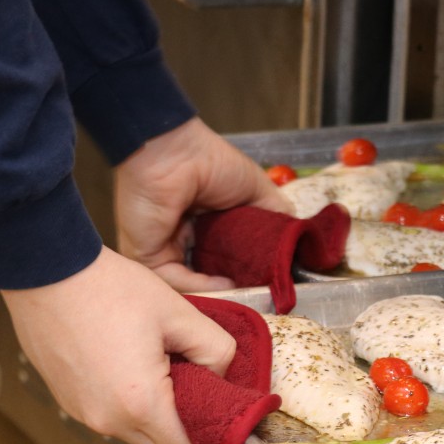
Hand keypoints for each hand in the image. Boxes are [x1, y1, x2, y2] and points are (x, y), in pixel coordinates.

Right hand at [0, 246, 232, 443]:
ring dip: (159, 416)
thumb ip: (215, 350)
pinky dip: (132, 405)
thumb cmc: (108, 289)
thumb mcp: (179, 313)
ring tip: (172, 372)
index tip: (228, 433)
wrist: (47, 271)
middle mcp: (108, 419)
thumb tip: (220, 375)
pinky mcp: (69, 400)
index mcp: (140, 403)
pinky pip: (111, 415)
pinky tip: (140, 368)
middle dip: (188, 430)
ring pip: (136, 432)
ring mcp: (83, 412)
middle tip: (207, 395)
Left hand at [115, 116, 291, 291]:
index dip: (247, 268)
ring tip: (246, 290)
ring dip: (221, 291)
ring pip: (193, 283)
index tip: (269, 277)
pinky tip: (226, 285)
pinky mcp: (149, 257)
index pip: (225, 257)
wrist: (176, 153)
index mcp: (203, 224)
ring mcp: (164, 250)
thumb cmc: (211, 162)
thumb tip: (294, 242)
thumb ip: (275, 215)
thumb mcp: (256, 189)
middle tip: (259, 289)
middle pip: (210, 274)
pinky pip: (177, 281)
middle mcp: (183, 239)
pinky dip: (203, 287)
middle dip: (234, 284)